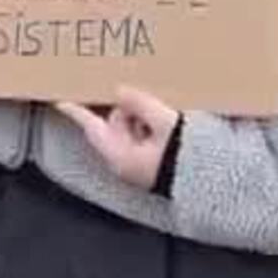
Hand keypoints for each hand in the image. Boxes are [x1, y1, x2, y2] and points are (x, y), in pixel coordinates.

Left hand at [56, 86, 181, 190]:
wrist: (220, 186)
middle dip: (130, 108)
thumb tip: (119, 92)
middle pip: (116, 122)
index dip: (75, 110)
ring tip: (171, 114)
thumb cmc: (190, 157)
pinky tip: (175, 118)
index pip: (90, 125)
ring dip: (148, 116)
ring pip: (136, 127)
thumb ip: (139, 104)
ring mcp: (142, 163)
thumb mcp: (163, 123)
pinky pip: (151, 136)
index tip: (57, 99)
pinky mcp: (158, 163)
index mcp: (120, 155)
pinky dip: (157, 125)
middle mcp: (126, 161)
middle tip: (150, 101)